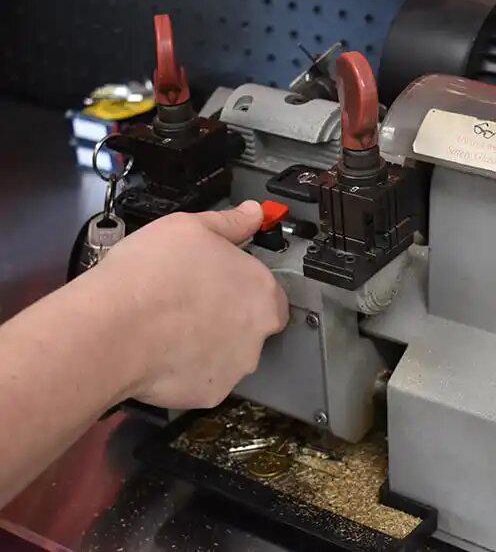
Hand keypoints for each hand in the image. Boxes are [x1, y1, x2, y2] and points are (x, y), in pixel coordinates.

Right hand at [93, 200, 288, 408]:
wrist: (113, 329)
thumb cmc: (153, 273)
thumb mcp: (192, 227)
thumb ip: (231, 222)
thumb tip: (254, 213)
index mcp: (263, 291)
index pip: (269, 292)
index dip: (241, 286)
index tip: (215, 282)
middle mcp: (259, 333)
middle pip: (252, 325)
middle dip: (228, 317)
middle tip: (189, 304)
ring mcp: (236, 367)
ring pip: (230, 354)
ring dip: (209, 344)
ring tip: (171, 328)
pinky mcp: (211, 394)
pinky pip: (204, 380)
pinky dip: (188, 369)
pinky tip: (163, 353)